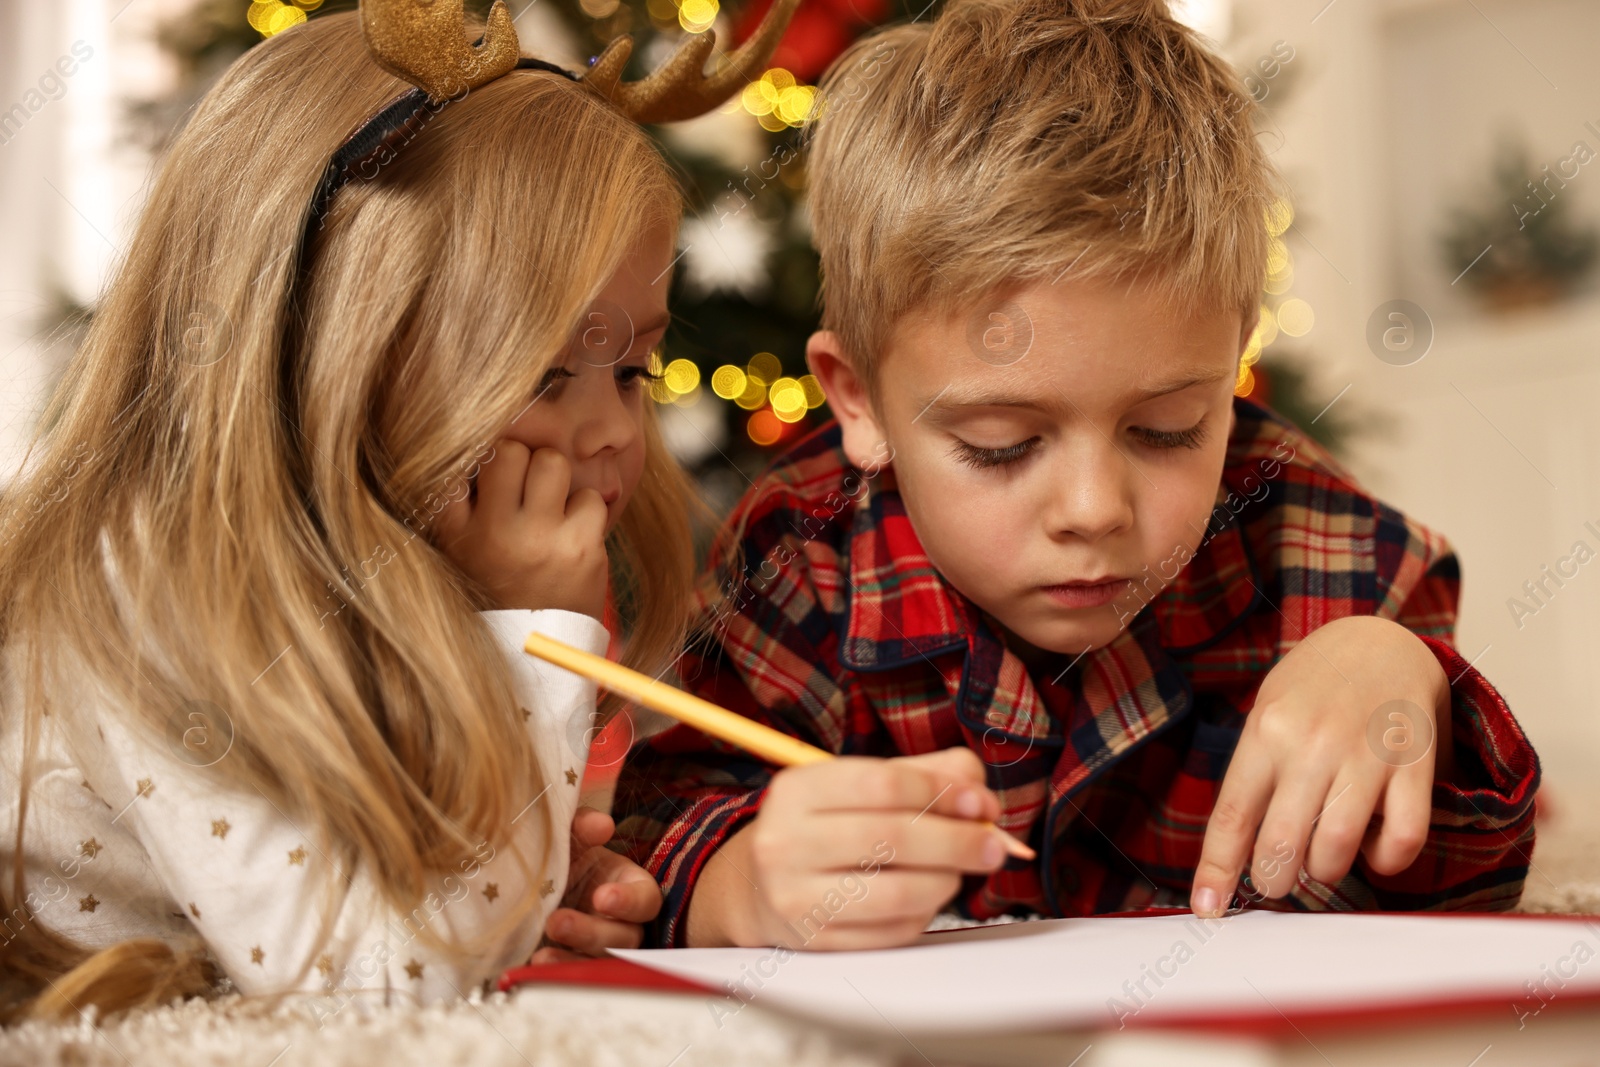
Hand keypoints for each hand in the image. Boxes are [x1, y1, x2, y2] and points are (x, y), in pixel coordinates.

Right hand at [435, 441, 607, 617]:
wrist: (536, 647)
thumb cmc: (498, 587)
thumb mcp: (460, 549)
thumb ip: (461, 501)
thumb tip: (479, 447)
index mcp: (458, 530)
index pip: (466, 460)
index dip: (488, 460)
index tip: (498, 479)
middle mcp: (494, 532)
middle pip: (513, 450)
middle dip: (526, 463)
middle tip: (530, 492)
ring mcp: (539, 538)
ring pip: (553, 463)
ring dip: (558, 482)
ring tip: (553, 511)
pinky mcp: (580, 547)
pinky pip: (589, 497)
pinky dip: (586, 511)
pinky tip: (574, 534)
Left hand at [530, 808, 661, 962]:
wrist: (525, 886)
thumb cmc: (559, 858)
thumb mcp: (568, 838)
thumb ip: (582, 825)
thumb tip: (602, 825)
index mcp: (628, 888)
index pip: (646, 900)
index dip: (628, 901)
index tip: (601, 897)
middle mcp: (621, 924)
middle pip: (623, 938)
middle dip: (591, 932)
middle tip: (558, 922)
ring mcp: (598, 951)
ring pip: (599, 964)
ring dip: (572, 961)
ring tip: (542, 955)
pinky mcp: (573, 969)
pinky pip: (573, 979)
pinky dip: (554, 975)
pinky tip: (533, 967)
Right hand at [685, 748, 1008, 949]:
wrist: (756, 887)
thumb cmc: (822, 827)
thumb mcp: (857, 784)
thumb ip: (922, 773)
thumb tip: (977, 789)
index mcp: (797, 790)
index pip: (885, 784)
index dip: (944, 792)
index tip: (981, 803)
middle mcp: (786, 842)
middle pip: (893, 838)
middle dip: (958, 841)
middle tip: (995, 845)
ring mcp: (797, 897)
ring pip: (898, 891)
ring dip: (946, 880)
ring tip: (957, 871)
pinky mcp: (816, 942)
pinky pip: (892, 931)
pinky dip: (924, 913)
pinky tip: (925, 897)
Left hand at [1191, 616, 1451, 916]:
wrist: (1380, 641)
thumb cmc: (1313, 688)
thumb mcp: (1267, 714)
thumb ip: (1253, 776)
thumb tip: (1234, 852)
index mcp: (1266, 730)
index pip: (1232, 815)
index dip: (1217, 868)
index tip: (1206, 908)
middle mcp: (1312, 743)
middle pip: (1280, 842)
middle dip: (1272, 881)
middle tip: (1275, 881)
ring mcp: (1366, 754)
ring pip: (1336, 848)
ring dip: (1324, 872)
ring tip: (1320, 860)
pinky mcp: (1415, 764)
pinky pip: (1402, 838)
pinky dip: (1385, 861)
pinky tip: (1372, 848)